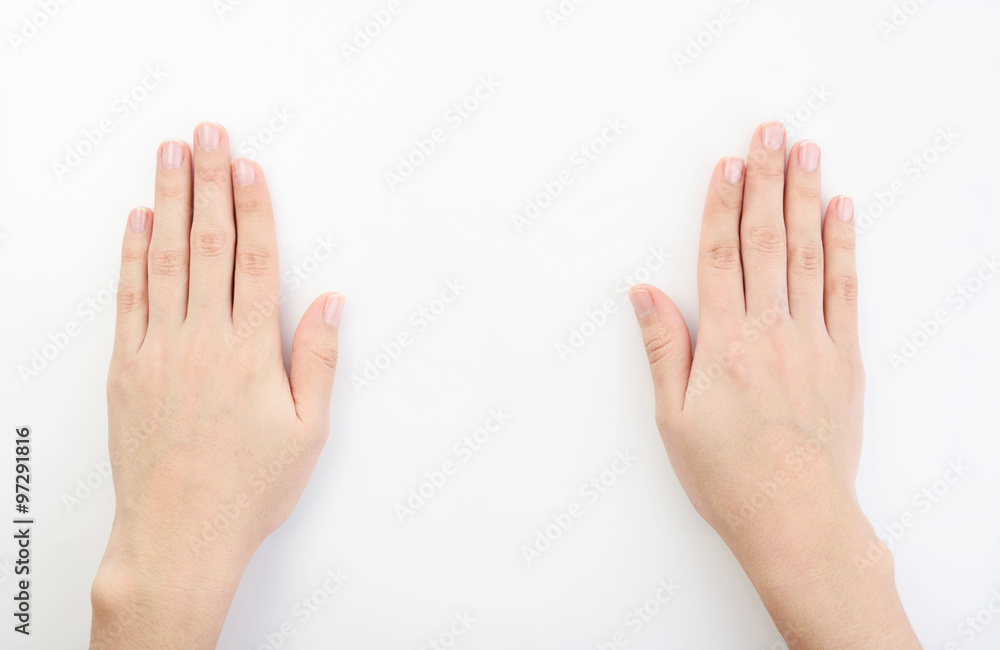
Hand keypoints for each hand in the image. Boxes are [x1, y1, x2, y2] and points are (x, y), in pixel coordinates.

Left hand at [90, 122, 342, 648]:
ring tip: (169, 156)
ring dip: (168, 201)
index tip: (247, 165)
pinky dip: (131, 255)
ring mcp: (158, 350)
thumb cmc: (249, 488)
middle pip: (208, 243)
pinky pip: (128, 297)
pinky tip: (137, 222)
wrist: (179, 534)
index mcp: (251, 351)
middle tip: (206, 134)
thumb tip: (331, 304)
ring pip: (165, 258)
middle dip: (207, 182)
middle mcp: (202, 339)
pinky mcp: (126, 368)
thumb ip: (318, 360)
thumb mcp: (307, 431)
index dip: (252, 206)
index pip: (254, 260)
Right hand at [630, 122, 920, 648]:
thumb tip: (643, 293)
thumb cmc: (728, 476)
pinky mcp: (845, 360)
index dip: (723, 204)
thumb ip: (663, 348)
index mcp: (723, 343)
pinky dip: (844, 248)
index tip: (728, 162)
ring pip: (807, 254)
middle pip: (766, 240)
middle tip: (771, 131)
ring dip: (805, 198)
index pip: (720, 256)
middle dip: (767, 180)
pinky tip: (841, 213)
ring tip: (806, 152)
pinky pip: (846, 291)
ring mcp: (813, 342)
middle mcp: (770, 331)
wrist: (797, 520)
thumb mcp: (674, 418)